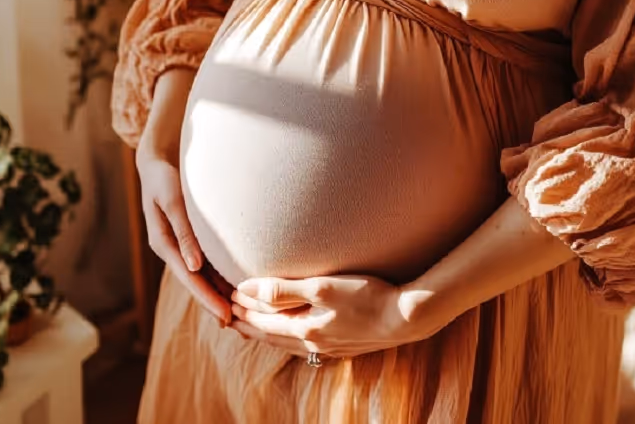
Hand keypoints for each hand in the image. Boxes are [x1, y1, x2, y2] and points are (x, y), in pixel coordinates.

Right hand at [136, 144, 232, 325]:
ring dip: (222, 296)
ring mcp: (183, 246)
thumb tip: (194, 266)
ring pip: (204, 278)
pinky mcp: (194, 239)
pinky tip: (240, 289)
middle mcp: (173, 250)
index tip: (226, 317)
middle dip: (217, 306)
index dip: (207, 299)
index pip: (189, 279)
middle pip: (198, 285)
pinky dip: (223, 278)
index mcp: (163, 244)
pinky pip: (209, 264)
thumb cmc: (165, 176)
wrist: (158, 160)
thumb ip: (183, 231)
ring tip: (245, 316)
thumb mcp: (172, 200)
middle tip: (241, 328)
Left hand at [229, 275, 451, 359]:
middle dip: (248, 325)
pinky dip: (288, 339)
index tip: (227, 294)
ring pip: (286, 343)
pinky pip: (304, 346)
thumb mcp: (322, 287)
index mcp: (304, 329)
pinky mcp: (343, 345)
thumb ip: (282, 290)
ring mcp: (329, 347)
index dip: (242, 307)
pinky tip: (292, 336)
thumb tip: (247, 290)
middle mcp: (312, 343)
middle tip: (228, 314)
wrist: (407, 317)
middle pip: (270, 336)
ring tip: (250, 327)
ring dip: (266, 334)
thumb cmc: (367, 295)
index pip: (262, 320)